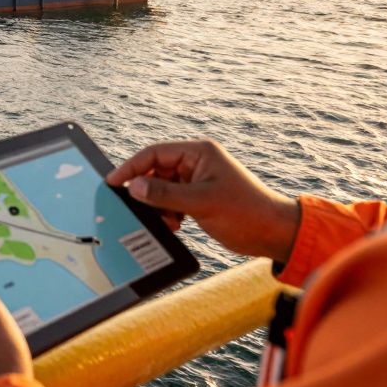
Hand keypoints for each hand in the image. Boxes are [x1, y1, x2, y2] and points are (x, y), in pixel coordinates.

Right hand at [107, 140, 300, 262]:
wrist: (273, 233)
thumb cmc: (245, 212)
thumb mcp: (202, 202)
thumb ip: (165, 194)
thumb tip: (134, 187)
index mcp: (199, 153)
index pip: (155, 153)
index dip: (131, 167)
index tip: (113, 182)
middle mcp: (197, 163)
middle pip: (156, 171)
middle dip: (147, 192)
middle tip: (137, 209)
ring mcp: (198, 180)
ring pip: (162, 189)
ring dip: (159, 206)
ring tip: (168, 222)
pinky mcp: (199, 198)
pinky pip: (172, 201)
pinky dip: (168, 213)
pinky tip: (175, 225)